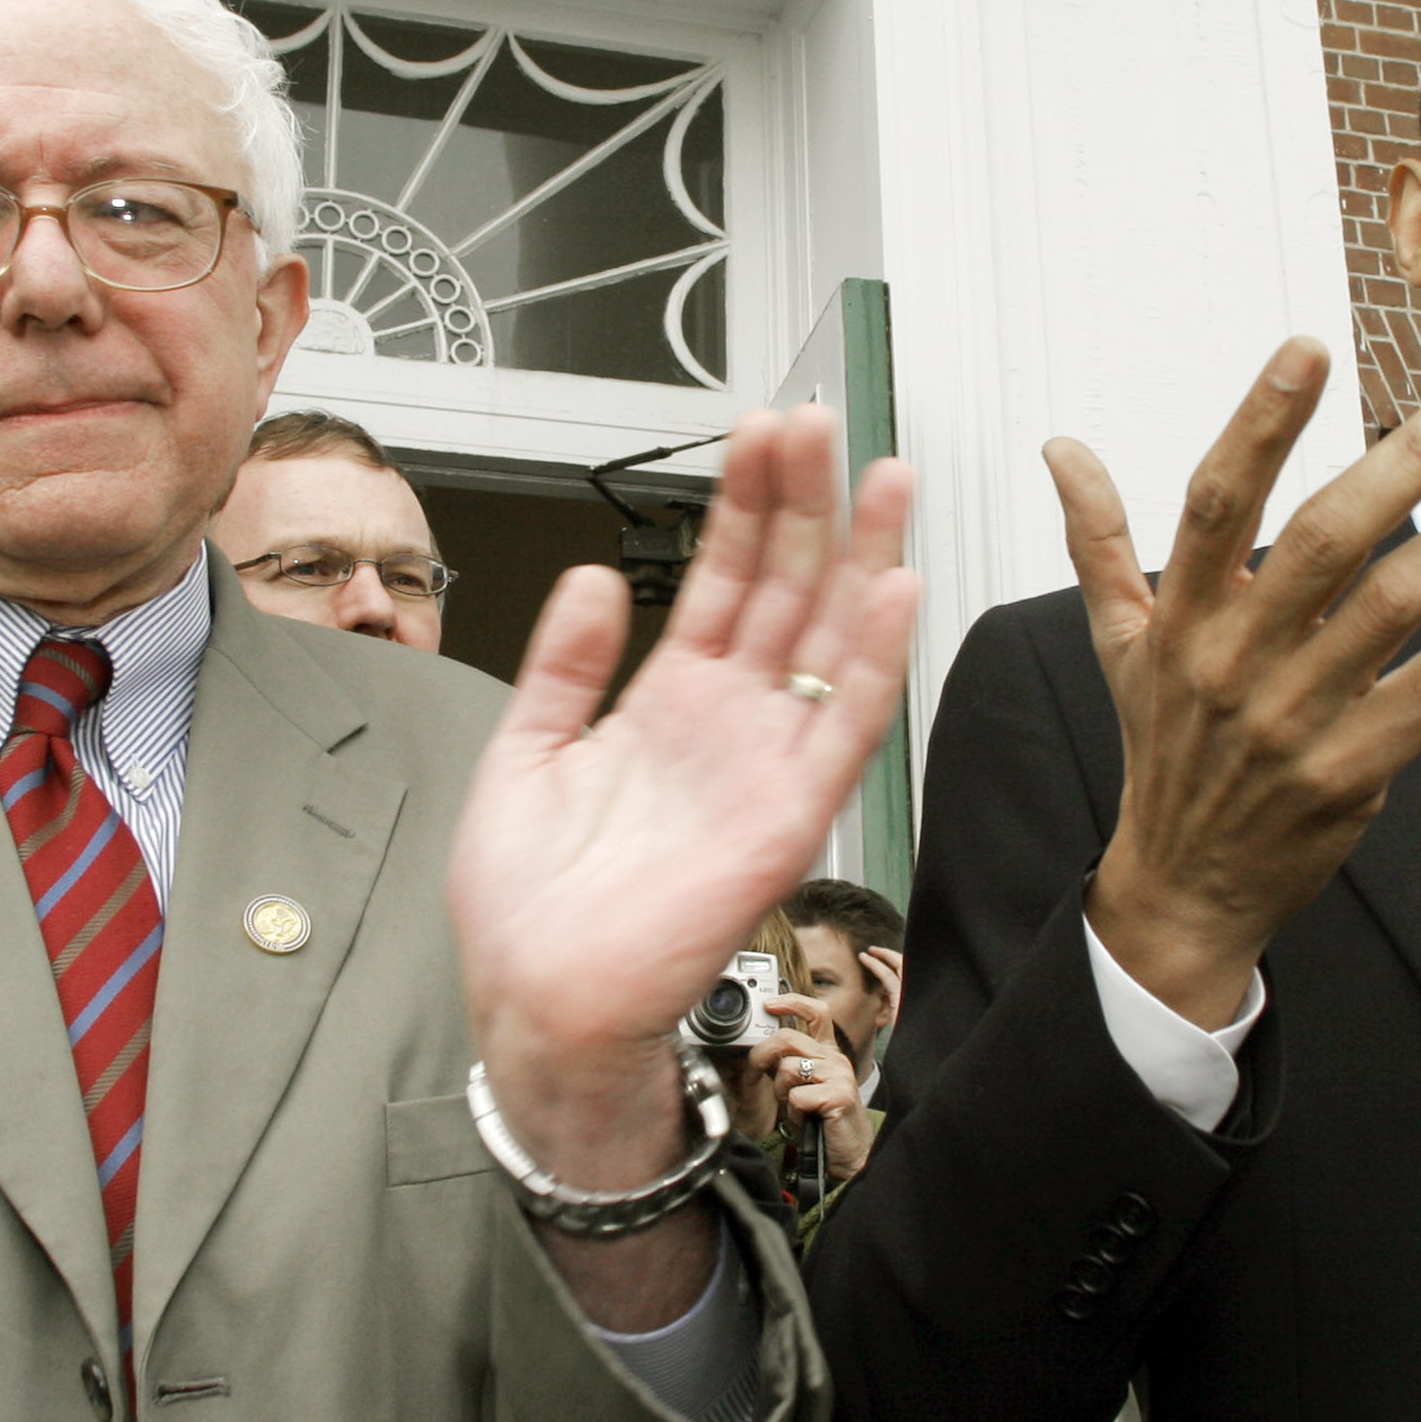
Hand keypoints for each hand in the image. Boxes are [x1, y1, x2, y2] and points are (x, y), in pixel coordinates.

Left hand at [445, 402, 914, 1319]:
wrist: (535, 1000)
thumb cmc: (529, 906)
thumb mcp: (527, 752)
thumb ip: (567, 663)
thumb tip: (600, 576)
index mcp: (669, 705)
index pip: (724, 581)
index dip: (745, 504)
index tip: (758, 433)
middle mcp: (727, 725)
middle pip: (786, 590)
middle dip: (807, 503)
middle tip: (822, 421)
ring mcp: (763, 767)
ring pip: (828, 642)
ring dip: (861, 558)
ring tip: (884, 478)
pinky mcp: (784, 821)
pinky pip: (839, 731)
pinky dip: (870, 662)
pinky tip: (893, 591)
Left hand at [750, 995, 873, 1185]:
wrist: (848, 1154)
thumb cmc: (822, 1122)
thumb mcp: (803, 1087)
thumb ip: (787, 1066)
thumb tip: (759, 1054)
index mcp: (828, 1053)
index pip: (817, 1013)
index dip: (792, 1003)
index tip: (770, 1005)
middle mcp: (835, 1059)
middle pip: (788, 1039)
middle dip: (761, 1056)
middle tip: (753, 1075)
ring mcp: (839, 1075)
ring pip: (788, 1069)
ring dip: (782, 1093)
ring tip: (796, 1108)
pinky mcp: (839, 1095)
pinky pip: (797, 1096)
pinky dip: (794, 1113)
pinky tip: (806, 1120)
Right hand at [1062, 341, 1420, 1027]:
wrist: (1183, 882)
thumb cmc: (1165, 748)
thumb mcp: (1121, 642)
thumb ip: (1099, 541)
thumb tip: (1063, 452)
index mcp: (1179, 618)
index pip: (1216, 500)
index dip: (1261, 422)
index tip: (1309, 351)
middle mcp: (1232, 662)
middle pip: (1324, 538)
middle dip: (1407, 460)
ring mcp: (1290, 720)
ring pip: (1391, 610)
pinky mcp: (1345, 774)